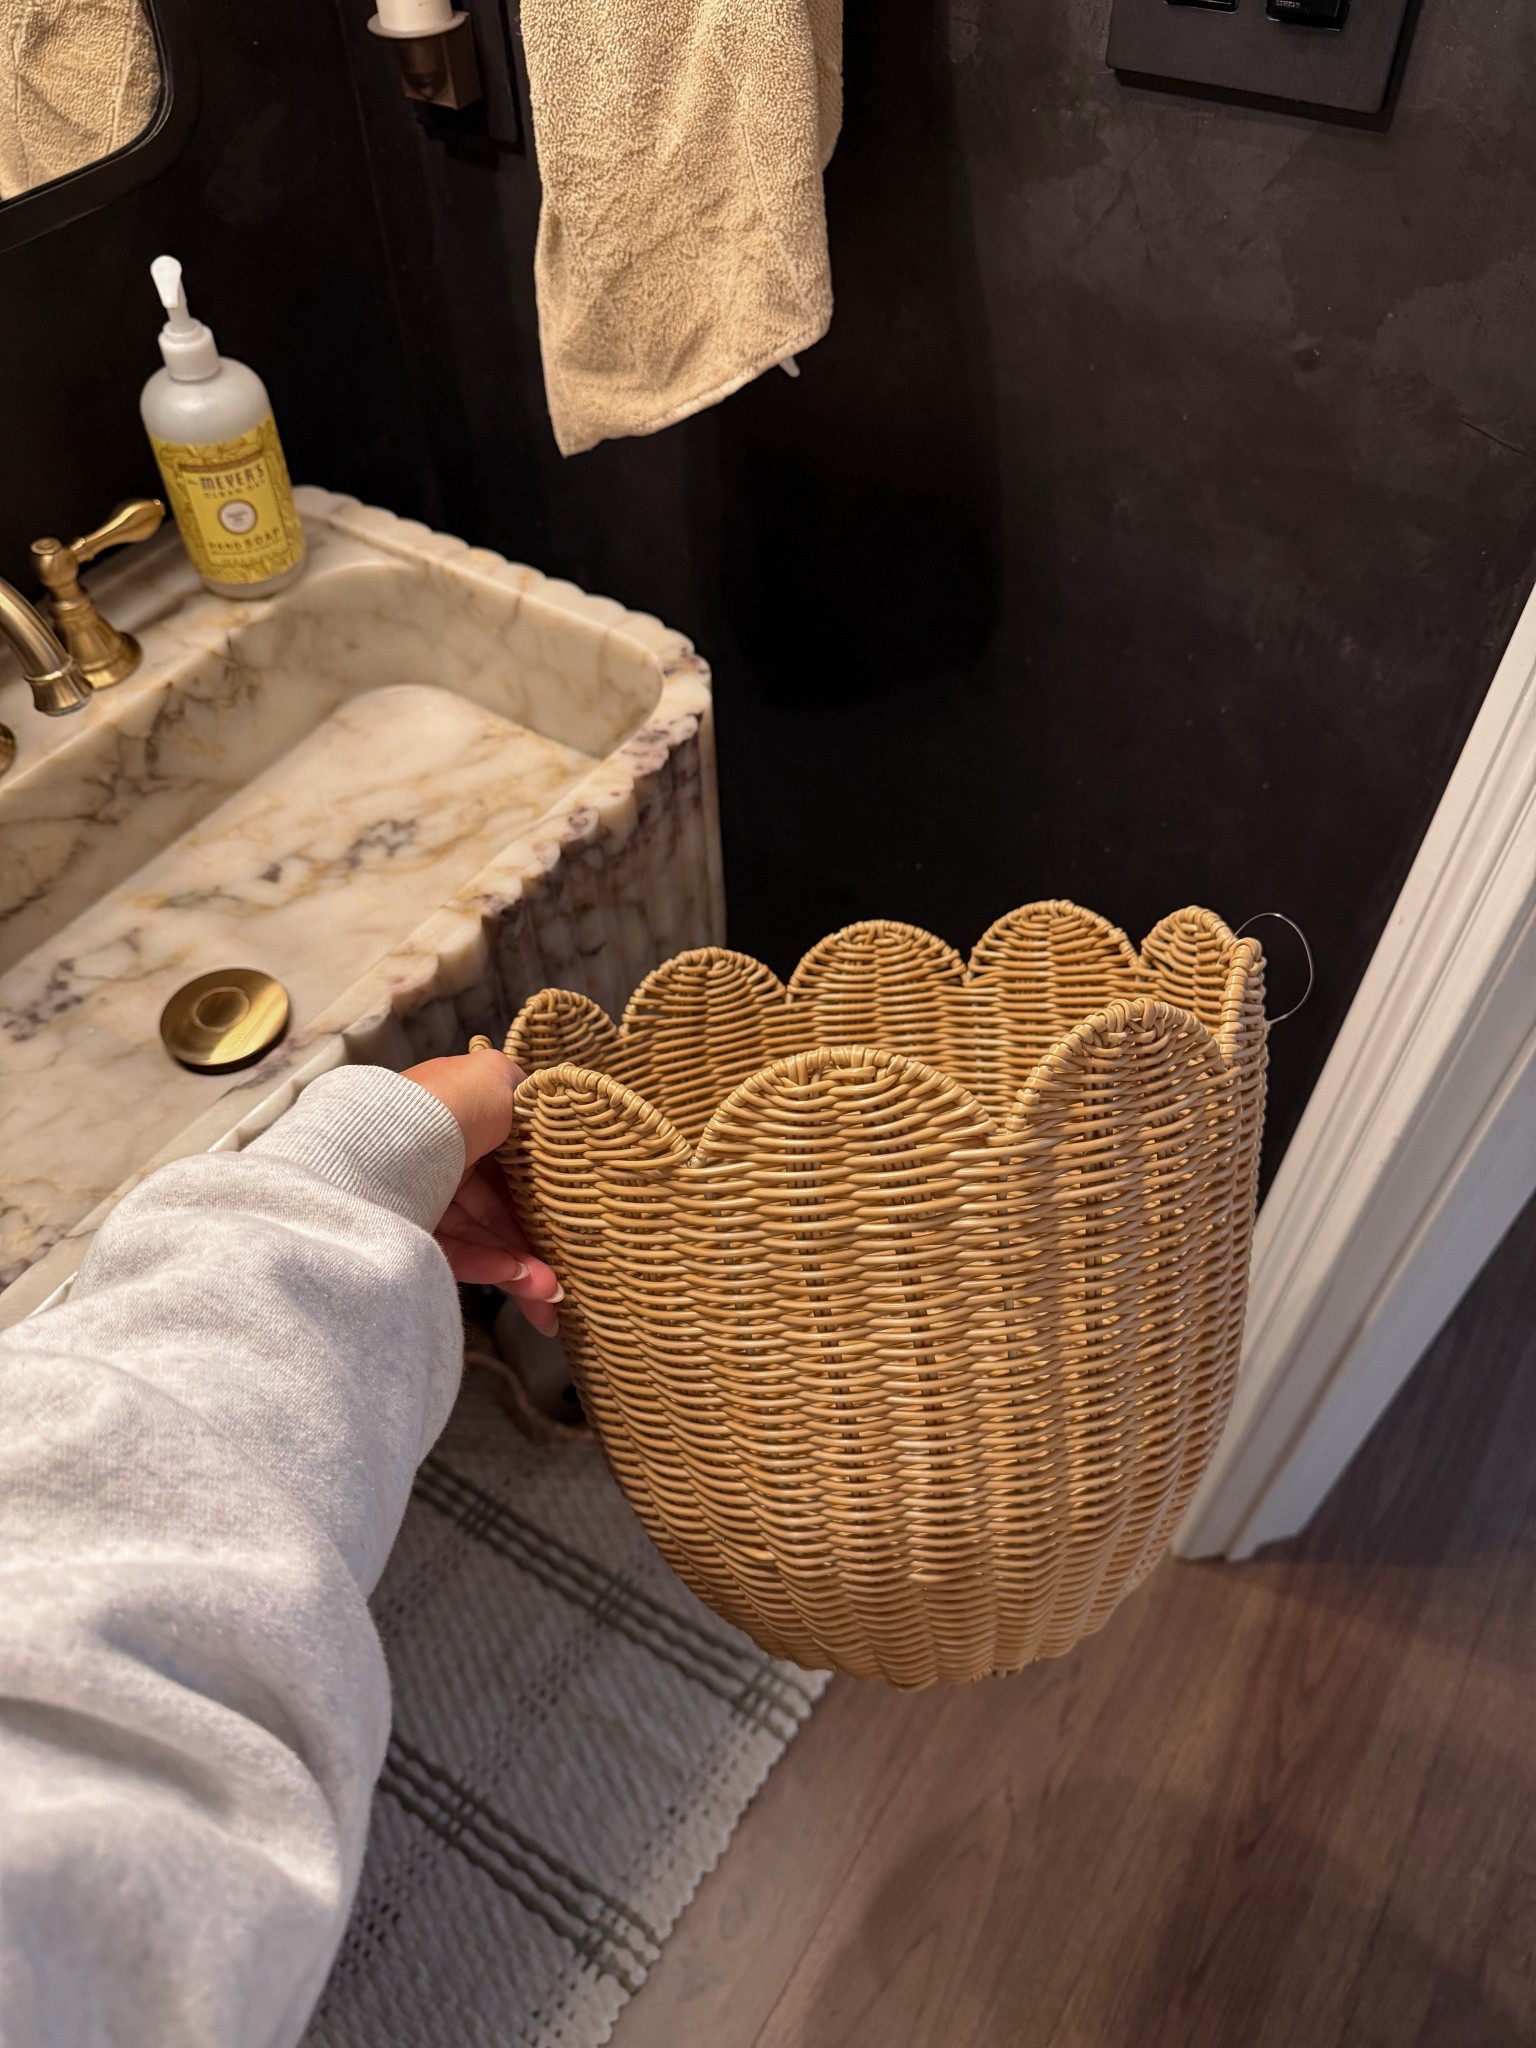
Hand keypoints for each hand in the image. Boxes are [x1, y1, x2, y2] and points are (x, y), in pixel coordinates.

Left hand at [404, 1046, 562, 1334]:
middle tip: (568, 1274)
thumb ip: (523, 1091)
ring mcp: (424, 1197)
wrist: (392, 1141)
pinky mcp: (408, 1232)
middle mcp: (441, 1157)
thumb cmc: (449, 1105)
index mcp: (459, 1118)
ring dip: (522, 1263)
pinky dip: (490, 1266)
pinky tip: (521, 1279)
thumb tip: (543, 1105)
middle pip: (498, 1205)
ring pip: (481, 1235)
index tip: (573, 1215)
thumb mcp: (495, 1078)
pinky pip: (456, 1253)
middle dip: (537, 1240)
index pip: (508, 1160)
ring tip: (552, 1294)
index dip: (542, 1188)